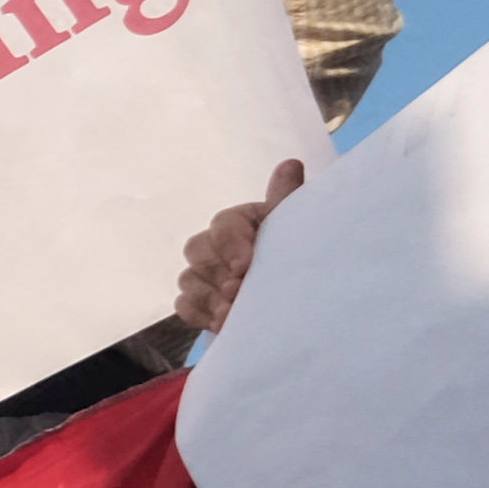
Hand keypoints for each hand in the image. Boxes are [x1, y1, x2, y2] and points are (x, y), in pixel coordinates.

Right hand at [178, 155, 305, 332]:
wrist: (305, 298)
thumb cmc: (299, 254)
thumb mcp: (296, 228)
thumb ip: (287, 200)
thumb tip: (291, 164)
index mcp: (241, 222)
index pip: (222, 224)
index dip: (230, 244)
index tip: (246, 266)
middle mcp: (217, 244)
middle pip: (197, 250)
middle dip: (217, 273)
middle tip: (238, 292)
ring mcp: (204, 273)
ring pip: (188, 278)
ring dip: (208, 296)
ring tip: (230, 314)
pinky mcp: (200, 301)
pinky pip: (184, 304)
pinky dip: (199, 314)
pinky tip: (221, 323)